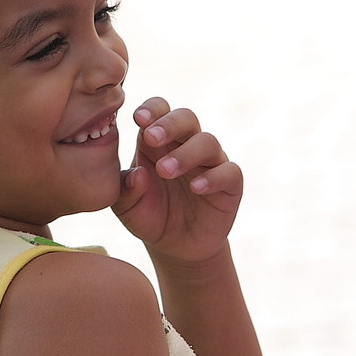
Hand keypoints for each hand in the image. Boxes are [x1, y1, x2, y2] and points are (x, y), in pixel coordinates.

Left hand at [112, 97, 241, 262]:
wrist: (175, 246)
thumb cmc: (147, 215)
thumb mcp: (126, 206)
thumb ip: (125, 189)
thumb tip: (138, 174)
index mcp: (157, 142)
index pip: (159, 111)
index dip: (152, 109)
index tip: (138, 118)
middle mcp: (185, 145)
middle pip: (186, 117)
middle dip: (169, 123)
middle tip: (150, 138)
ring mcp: (210, 162)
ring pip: (207, 141)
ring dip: (186, 153)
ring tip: (165, 171)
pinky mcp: (230, 184)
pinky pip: (229, 171)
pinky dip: (213, 177)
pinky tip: (196, 188)